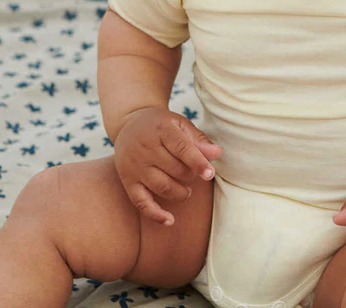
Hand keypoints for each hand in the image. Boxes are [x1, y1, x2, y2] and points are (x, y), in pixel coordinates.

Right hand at [114, 105, 223, 224]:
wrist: (128, 124)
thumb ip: (199, 140)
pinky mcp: (128, 181)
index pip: (181, 148)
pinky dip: (155, 214)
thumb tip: (218, 153)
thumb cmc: (161, 125)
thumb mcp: (180, 124)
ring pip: (161, 186)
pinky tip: (170, 220)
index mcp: (162, 130)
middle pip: (174, 169)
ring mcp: (135, 166)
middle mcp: (146, 148)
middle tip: (195, 174)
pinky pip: (140, 202)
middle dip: (191, 176)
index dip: (197, 162)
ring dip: (180, 193)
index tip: (210, 174)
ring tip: (186, 190)